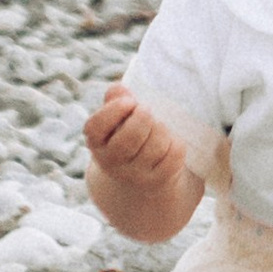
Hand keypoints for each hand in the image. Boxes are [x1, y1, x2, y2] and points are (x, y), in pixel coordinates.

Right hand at [83, 86, 191, 234]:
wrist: (138, 176)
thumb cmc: (126, 133)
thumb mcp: (116, 117)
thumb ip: (116, 99)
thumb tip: (120, 90)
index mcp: (96, 142)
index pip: (96, 127)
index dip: (114, 110)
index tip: (129, 101)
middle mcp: (111, 162)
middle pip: (131, 137)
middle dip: (144, 117)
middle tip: (147, 111)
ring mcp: (135, 175)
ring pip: (156, 145)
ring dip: (162, 129)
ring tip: (158, 127)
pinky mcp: (157, 182)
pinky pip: (174, 155)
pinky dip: (176, 143)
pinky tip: (169, 143)